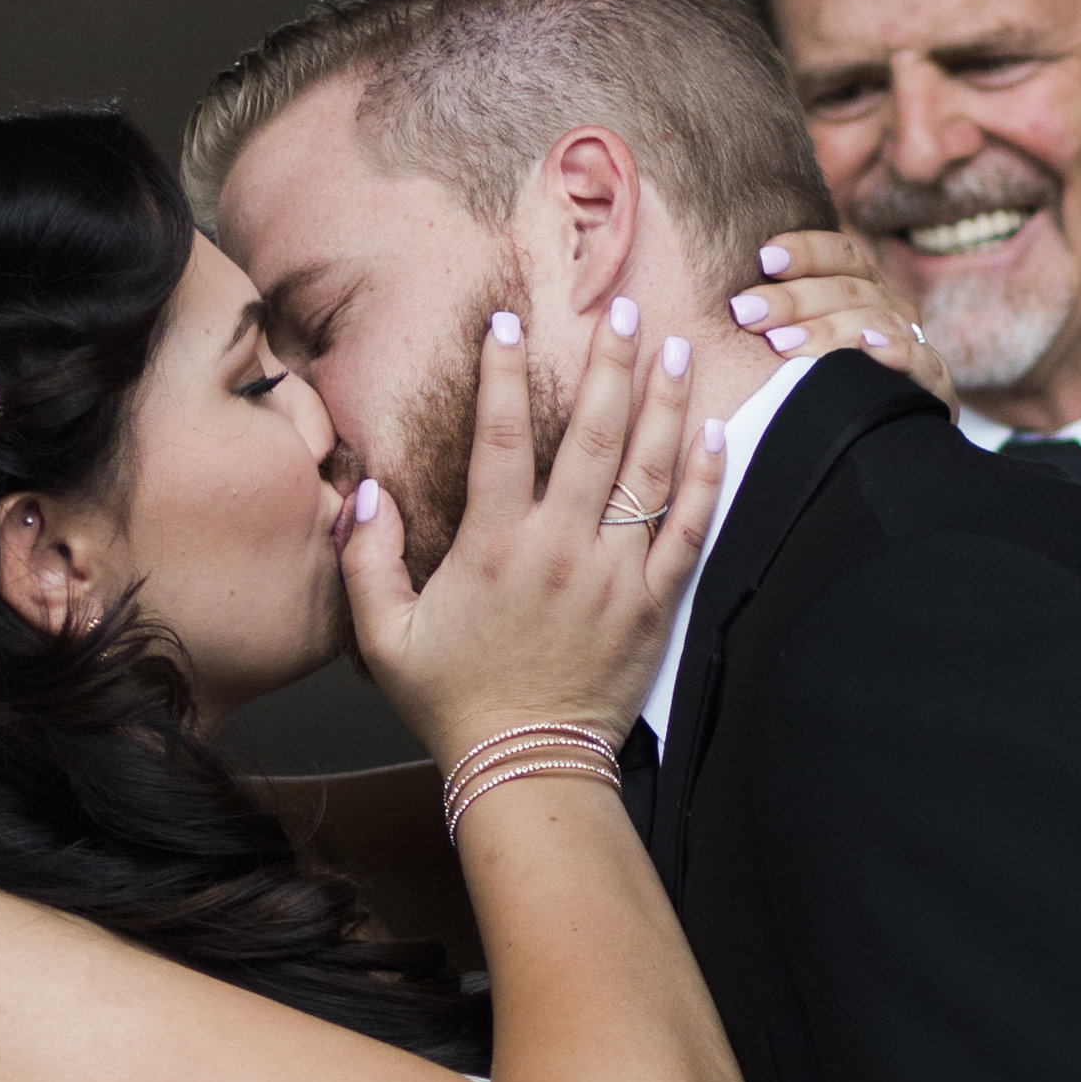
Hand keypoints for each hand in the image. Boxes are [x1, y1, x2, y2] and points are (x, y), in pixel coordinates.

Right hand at [340, 301, 726, 772]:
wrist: (526, 768)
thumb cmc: (453, 703)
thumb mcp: (385, 637)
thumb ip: (368, 559)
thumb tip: (366, 490)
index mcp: (494, 547)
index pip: (502, 438)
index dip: (503, 375)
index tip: (508, 324)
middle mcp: (560, 549)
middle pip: (594, 436)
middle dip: (611, 365)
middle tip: (625, 312)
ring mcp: (613, 576)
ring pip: (648, 473)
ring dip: (666, 405)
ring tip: (678, 350)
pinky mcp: (651, 606)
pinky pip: (687, 531)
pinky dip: (704, 481)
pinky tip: (714, 436)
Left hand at [729, 230, 958, 414]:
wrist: (869, 457)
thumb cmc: (813, 398)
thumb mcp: (788, 353)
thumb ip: (770, 323)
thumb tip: (727, 301)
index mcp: (861, 291)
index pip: (841, 255)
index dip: (806, 251)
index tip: (764, 257)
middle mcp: (890, 310)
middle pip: (850, 288)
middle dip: (795, 299)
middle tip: (746, 313)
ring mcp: (912, 345)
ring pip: (877, 321)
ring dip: (829, 329)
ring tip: (781, 343)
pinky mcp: (933, 387)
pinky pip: (923, 362)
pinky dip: (897, 352)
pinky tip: (870, 349)